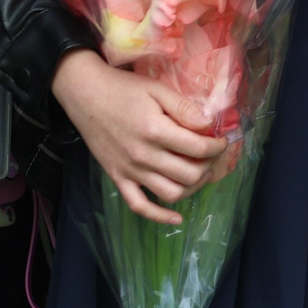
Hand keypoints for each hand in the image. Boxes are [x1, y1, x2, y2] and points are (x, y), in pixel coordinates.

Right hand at [52, 49, 226, 224]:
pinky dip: (160, 216)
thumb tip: (209, 124)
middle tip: (213, 155)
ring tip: (201, 174)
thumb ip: (183, 107)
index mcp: (155, 130)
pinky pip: (140, 206)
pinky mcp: (118, 178)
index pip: (198, 148)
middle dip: (209, 166)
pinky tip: (177, 219)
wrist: (85, 95)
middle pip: (189, 174)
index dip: (217, 146)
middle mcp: (144, 156)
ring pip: (171, 193)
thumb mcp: (157, 88)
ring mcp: (130, 171)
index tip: (222, 140)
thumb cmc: (123, 89)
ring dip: (192, 188)